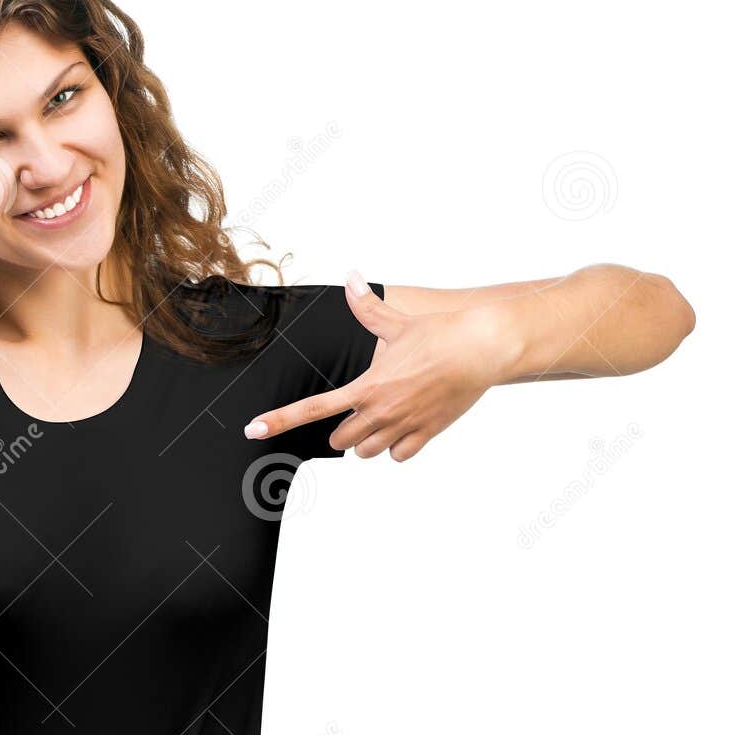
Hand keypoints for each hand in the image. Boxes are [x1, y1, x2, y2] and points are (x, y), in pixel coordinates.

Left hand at [245, 276, 513, 461]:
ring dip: (369, 442)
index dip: (279, 420)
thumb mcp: (397, 322)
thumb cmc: (439, 335)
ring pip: (367, 453)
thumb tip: (352, 277)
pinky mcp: (425, 435)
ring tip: (384, 420)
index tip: (254, 430)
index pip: (312, 408)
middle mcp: (380, 411)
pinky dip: (398, 448)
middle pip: (341, 440)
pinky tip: (406, 429)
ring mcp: (403, 426)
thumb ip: (367, 308)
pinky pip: (399, 457)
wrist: (480, 348)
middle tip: (359, 411)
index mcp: (366, 386)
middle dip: (345, 430)